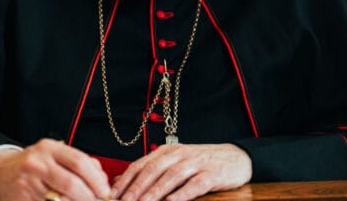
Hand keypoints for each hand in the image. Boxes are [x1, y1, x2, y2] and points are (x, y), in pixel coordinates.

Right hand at [0, 139, 110, 200]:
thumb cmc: (33, 163)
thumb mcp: (53, 153)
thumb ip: (77, 161)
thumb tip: (101, 176)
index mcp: (49, 148)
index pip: (79, 161)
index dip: (96, 178)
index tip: (105, 189)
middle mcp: (38, 163)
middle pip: (71, 182)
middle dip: (89, 195)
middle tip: (99, 200)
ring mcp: (28, 183)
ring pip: (60, 199)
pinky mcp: (21, 199)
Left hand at [111, 143, 251, 200]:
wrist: (234, 157)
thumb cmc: (200, 162)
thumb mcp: (175, 161)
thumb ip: (153, 170)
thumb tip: (124, 182)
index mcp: (167, 151)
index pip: (141, 163)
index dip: (126, 179)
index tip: (112, 194)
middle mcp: (179, 154)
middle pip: (153, 169)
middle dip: (136, 187)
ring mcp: (195, 163)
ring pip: (171, 176)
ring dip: (155, 191)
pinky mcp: (211, 174)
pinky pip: (194, 184)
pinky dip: (182, 193)